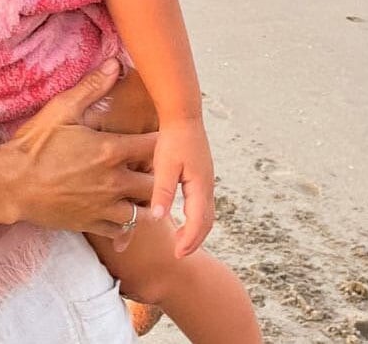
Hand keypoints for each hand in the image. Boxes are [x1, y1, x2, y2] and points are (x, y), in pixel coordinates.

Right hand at [0, 59, 156, 243]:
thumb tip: (115, 63)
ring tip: (140, 190)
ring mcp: (103, 206)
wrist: (11, 184)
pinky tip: (120, 211)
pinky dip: (125, 222)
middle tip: (154, 166)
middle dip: (159, 175)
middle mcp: (113, 181)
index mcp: (110, 150)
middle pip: (155, 184)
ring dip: (145, 201)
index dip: (161, 141)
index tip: (161, 137)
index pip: (153, 146)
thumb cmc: (35, 145)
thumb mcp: (62, 109)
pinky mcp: (91, 224)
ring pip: (143, 211)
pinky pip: (121, 230)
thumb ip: (92, 87)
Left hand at [149, 115, 214, 255]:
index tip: (177, 254)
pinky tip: (184, 215)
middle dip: (195, 239)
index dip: (188, 240)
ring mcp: (207, 179)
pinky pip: (203, 202)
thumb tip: (159, 217)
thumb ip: (163, 191)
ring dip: (197, 229)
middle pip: (206, 221)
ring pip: (207, 212)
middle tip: (180, 253)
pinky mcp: (202, 173)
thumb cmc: (172, 138)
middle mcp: (207, 185)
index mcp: (200, 186)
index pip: (198, 222)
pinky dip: (197, 216)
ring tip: (182, 240)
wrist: (183, 113)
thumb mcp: (164, 164)